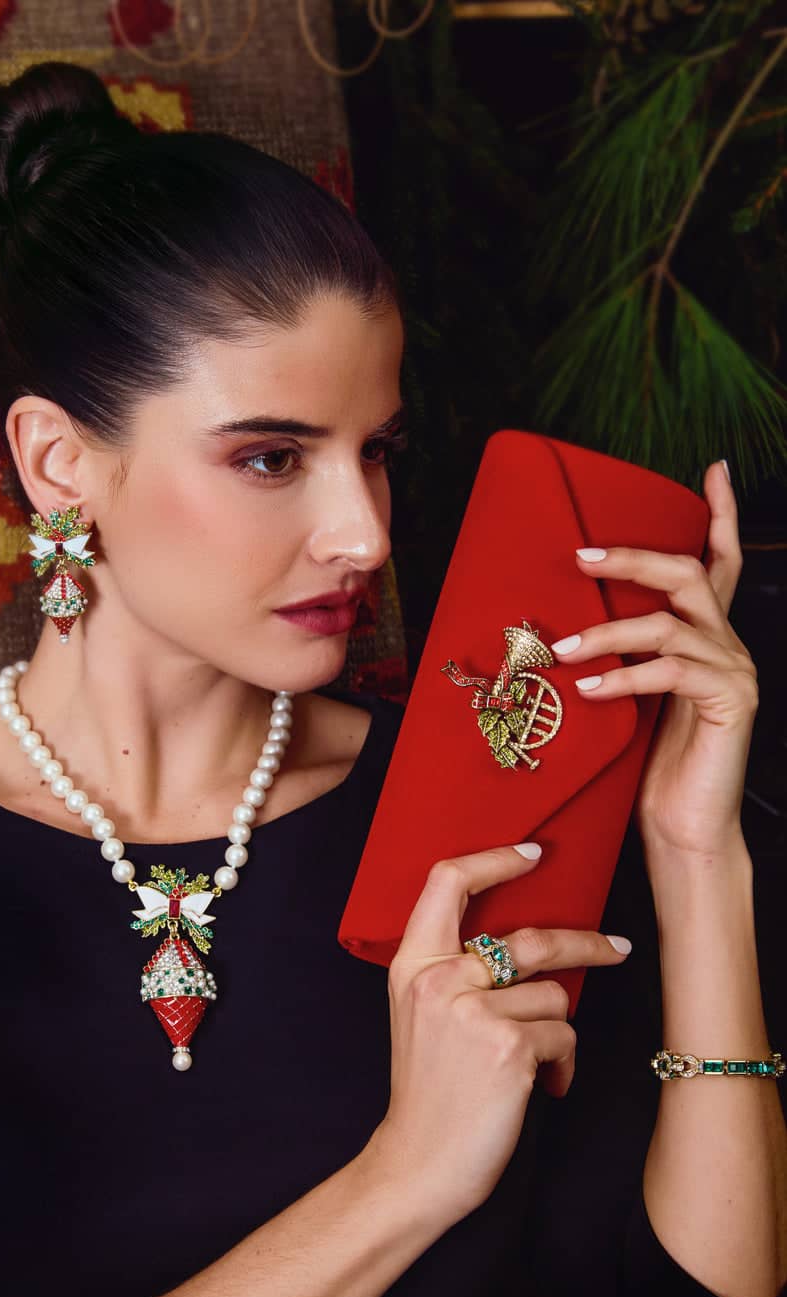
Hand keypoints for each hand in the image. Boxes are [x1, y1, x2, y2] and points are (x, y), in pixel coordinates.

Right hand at [366, 844, 629, 1226]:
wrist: (419, 1162)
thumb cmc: (429, 1094)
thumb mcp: (423, 1017)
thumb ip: (455, 973)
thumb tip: (524, 944)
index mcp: (412, 966)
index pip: (447, 882)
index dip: (495, 859)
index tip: (534, 852)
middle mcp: (439, 979)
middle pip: (529, 937)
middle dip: (584, 943)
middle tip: (618, 947)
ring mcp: (473, 1011)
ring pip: (555, 994)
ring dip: (557, 1031)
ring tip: (539, 1064)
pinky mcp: (510, 1045)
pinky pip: (564, 1034)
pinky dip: (564, 1063)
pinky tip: (544, 1087)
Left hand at [550, 460, 756, 858]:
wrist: (683, 828)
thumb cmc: (647, 769)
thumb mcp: (628, 699)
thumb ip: (620, 657)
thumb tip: (562, 626)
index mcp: (707, 637)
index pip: (720, 563)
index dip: (720, 513)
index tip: (715, 467)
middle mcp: (728, 645)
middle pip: (690, 573)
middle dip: (633, 558)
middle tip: (581, 556)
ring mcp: (734, 671)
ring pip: (670, 623)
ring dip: (608, 630)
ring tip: (561, 648)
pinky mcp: (731, 702)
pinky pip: (672, 671)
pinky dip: (625, 676)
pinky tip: (590, 689)